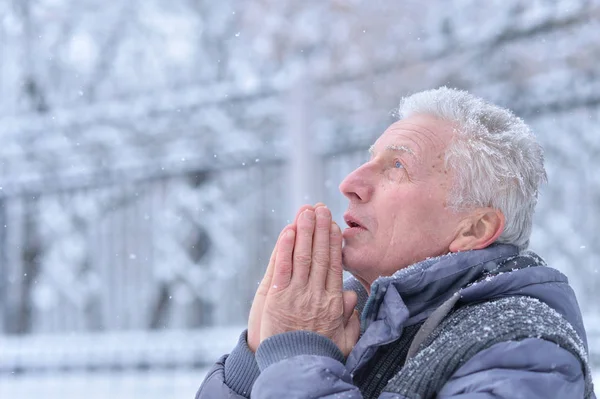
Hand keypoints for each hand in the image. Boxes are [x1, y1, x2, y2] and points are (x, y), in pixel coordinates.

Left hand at [259, 206, 360, 356]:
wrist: (296, 368)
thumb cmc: (320, 355)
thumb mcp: (344, 340)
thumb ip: (350, 317)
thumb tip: (353, 296)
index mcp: (334, 302)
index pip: (334, 265)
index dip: (333, 243)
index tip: (333, 226)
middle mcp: (317, 293)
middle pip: (320, 255)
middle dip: (320, 229)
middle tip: (320, 208)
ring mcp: (297, 293)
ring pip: (303, 256)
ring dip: (305, 231)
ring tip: (306, 211)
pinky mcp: (278, 296)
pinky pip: (283, 266)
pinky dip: (286, 247)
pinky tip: (289, 230)